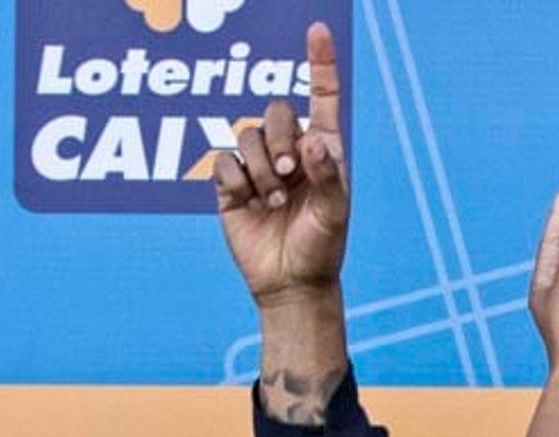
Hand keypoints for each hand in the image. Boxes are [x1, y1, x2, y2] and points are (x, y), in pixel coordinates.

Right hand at [214, 21, 347, 305]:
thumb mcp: (335, 213)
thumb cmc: (321, 248)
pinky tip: (249, 204)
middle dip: (279, 138)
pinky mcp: (231, 186)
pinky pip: (223, 161)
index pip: (322, 95)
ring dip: (260, 167)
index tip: (317, 30)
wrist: (291, 284)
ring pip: (247, 134)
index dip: (319, 62)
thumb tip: (312, 139)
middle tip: (288, 174)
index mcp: (323, 149)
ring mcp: (259, 166)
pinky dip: (237, 180)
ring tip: (272, 201)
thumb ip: (327, 174)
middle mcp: (290, 151)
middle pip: (275, 110)